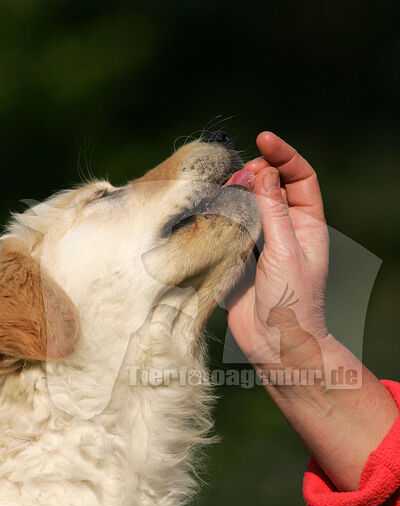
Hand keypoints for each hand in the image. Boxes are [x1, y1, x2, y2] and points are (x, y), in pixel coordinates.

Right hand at [227, 131, 329, 367]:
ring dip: (236, 193)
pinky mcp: (239, 258)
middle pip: (272, 187)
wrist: (275, 343)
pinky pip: (230, 229)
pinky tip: (210, 210)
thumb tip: (263, 170)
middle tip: (238, 172)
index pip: (301, 178)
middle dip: (256, 171)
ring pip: (249, 206)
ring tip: (223, 186)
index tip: (263, 139)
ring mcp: (262, 244)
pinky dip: (221, 216)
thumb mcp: (286, 250)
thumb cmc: (292, 300)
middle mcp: (286, 230)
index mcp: (308, 225)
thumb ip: (273, 209)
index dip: (284, 155)